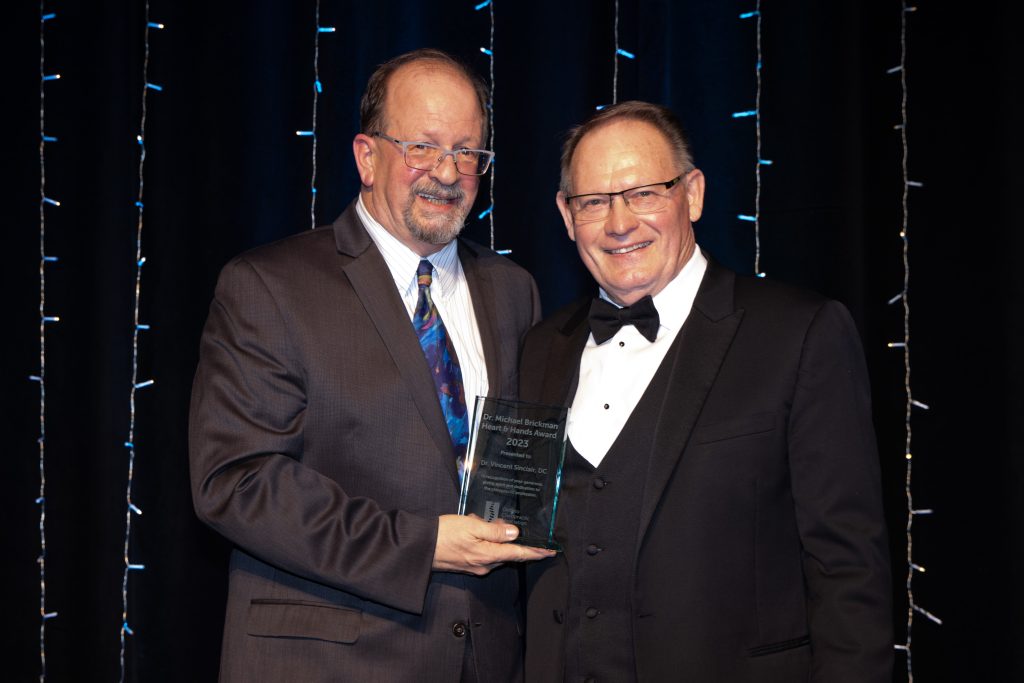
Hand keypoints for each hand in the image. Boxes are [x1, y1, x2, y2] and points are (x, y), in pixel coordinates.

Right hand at [432, 514, 556, 575]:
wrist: (420, 548)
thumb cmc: (443, 534)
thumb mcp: (471, 525)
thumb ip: (494, 530)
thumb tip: (514, 533)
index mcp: (488, 555)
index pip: (519, 554)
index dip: (536, 552)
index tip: (550, 551)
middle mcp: (485, 565)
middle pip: (508, 553)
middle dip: (511, 539)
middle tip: (503, 522)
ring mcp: (476, 567)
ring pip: (496, 552)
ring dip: (496, 539)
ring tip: (483, 522)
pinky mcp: (467, 565)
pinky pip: (484, 553)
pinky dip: (485, 542)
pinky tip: (475, 530)